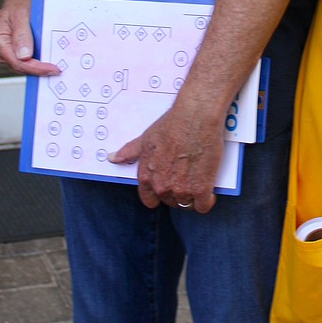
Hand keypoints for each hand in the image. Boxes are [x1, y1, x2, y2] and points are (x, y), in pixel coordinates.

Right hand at [0, 0, 60, 75]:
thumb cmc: (19, 2)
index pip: (17, 62)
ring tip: (55, 66)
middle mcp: (1, 49)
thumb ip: (21, 34)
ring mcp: (8, 51)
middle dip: (39, 69)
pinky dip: (39, 60)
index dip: (35, 68)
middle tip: (57, 69)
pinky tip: (49, 59)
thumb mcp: (21, 14)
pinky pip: (28, 60)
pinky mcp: (17, 50)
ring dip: (40, 66)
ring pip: (25, 65)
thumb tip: (24, 56)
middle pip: (21, 66)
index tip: (51, 68)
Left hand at [107, 102, 222, 212]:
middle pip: (171, 202)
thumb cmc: (173, 124)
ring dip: (193, 197)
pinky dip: (207, 199)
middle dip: (178, 193)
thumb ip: (130, 152)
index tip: (168, 189)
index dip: (160, 195)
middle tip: (187, 177)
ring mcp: (181, 189)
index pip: (150, 199)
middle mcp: (162, 186)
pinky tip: (208, 190)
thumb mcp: (146, 138)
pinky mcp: (201, 188)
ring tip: (198, 180)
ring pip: (187, 204)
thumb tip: (113, 158)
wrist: (196, 116)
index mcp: (147, 176)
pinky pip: (203, 206)